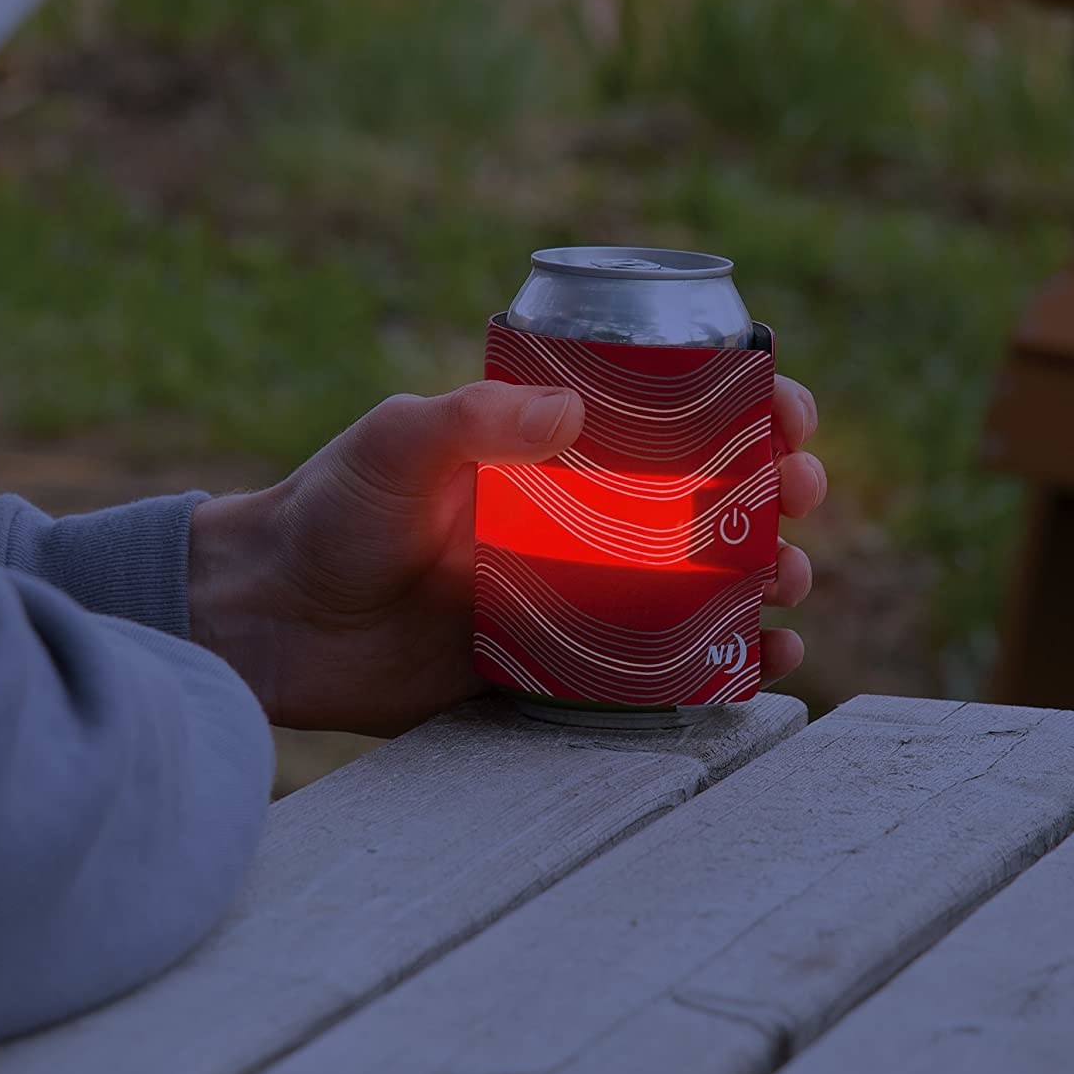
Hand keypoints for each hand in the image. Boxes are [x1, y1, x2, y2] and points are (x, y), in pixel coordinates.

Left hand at [189, 379, 825, 735]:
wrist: (276, 621)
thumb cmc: (329, 511)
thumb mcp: (396, 443)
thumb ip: (471, 421)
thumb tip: (573, 411)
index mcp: (551, 448)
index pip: (670, 413)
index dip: (744, 406)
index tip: (787, 411)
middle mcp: (579, 515)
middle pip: (708, 498)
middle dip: (774, 494)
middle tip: (797, 499)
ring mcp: (578, 593)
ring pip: (703, 582)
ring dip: (767, 578)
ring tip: (790, 584)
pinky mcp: (563, 666)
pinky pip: (663, 667)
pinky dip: (723, 666)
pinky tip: (763, 667)